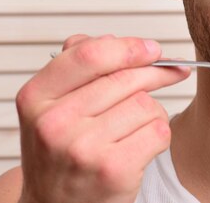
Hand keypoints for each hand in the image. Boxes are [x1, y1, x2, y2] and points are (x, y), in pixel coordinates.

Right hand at [15, 35, 190, 202]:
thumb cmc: (60, 154)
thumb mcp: (51, 107)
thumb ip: (76, 67)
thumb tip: (116, 41)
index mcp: (36, 97)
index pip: (89, 54)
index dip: (129, 46)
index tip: (152, 48)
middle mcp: (55, 122)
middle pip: (126, 77)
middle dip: (157, 72)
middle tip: (173, 72)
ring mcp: (83, 147)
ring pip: (146, 104)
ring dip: (152, 111)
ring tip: (134, 128)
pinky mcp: (113, 169)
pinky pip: (158, 130)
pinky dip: (159, 135)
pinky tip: (140, 145)